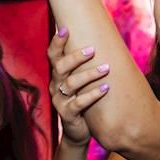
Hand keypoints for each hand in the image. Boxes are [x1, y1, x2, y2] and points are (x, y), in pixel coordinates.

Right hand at [47, 27, 109, 145]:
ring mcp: (60, 100)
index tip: (65, 28)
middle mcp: (55, 85)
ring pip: (71, 83)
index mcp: (58, 75)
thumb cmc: (82, 100)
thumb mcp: (81, 82)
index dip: (57, 42)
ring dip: (89, 74)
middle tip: (92, 50)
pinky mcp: (67, 114)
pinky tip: (105, 89)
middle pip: (60, 67)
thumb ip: (86, 66)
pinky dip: (92, 94)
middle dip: (76, 56)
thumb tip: (103, 41)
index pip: (53, 55)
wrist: (77, 131)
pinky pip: (79, 103)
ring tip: (106, 68)